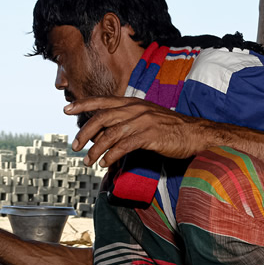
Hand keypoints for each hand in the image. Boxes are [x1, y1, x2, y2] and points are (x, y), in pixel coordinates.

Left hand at [65, 96, 208, 166]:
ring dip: (95, 150)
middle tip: (75, 146)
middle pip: (102, 118)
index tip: (66, 109)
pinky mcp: (150, 136)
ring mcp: (143, 121)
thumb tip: (106, 132)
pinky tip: (105, 163)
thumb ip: (128, 120)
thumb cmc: (171, 129)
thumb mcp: (147, 118)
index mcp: (133, 103)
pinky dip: (111, 156)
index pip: (103, 101)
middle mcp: (136, 109)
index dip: (83, 104)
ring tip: (88, 162)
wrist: (196, 134)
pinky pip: (124, 146)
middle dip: (84, 132)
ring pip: (110, 134)